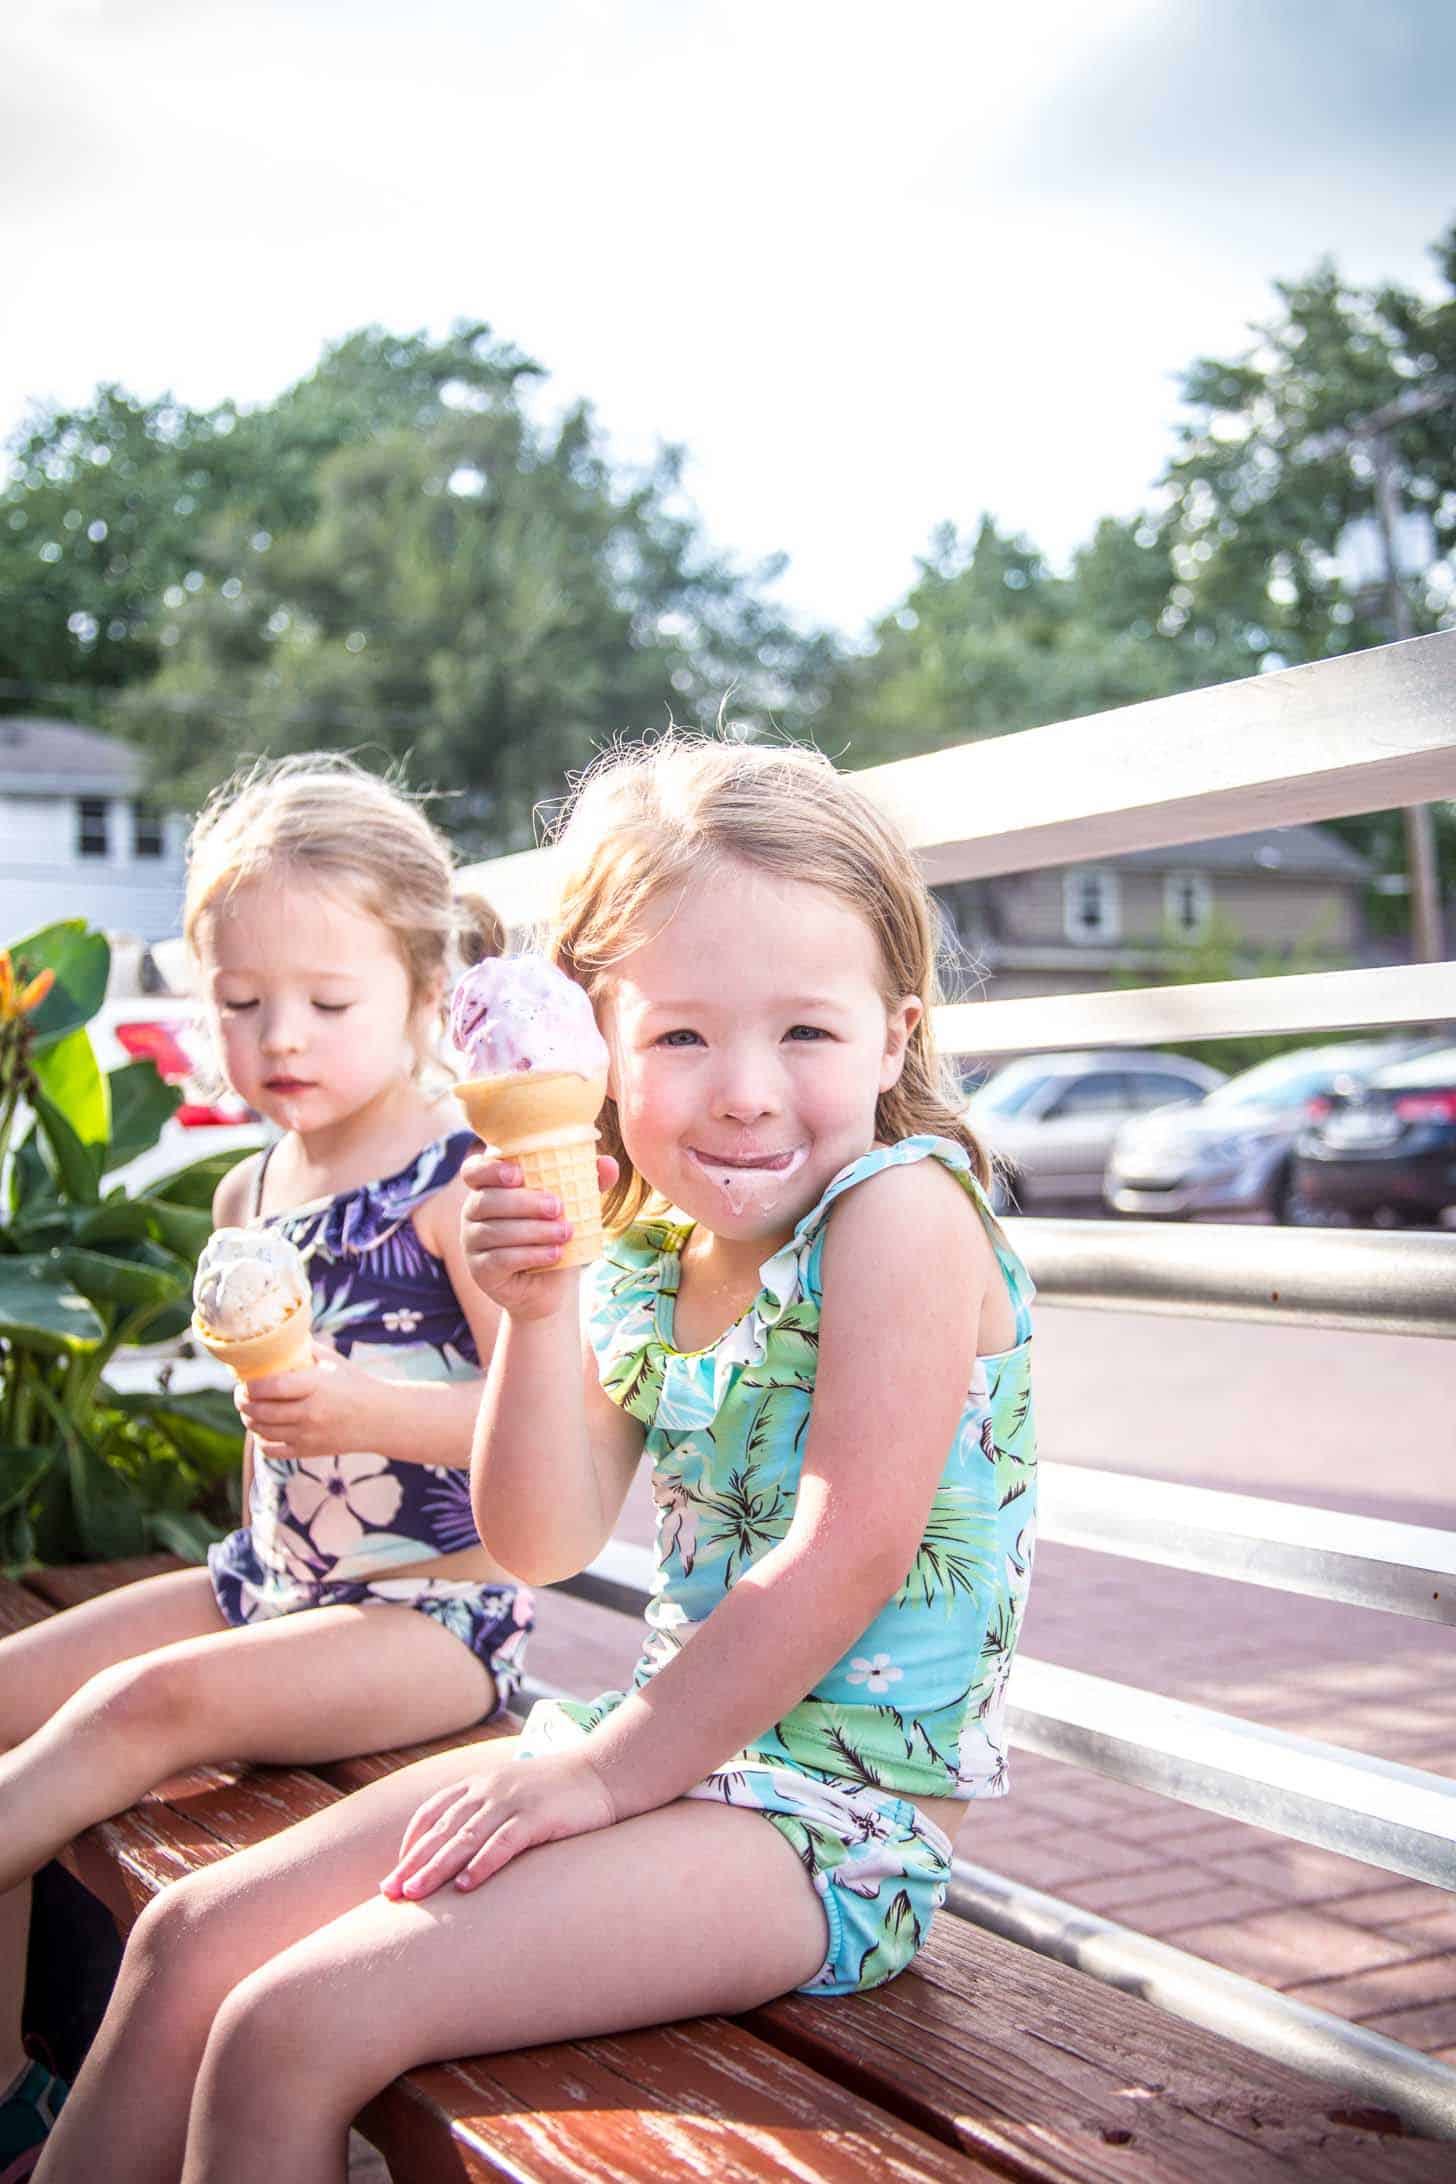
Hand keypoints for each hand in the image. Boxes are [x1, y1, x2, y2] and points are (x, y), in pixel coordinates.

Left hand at [234, 1338, 371, 1460]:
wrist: (380, 1417)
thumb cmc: (354, 1384)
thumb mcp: (332, 1361)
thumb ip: (304, 1349)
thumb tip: (276, 1338)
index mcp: (315, 1386)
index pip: (271, 1388)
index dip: (250, 1386)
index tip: (243, 1382)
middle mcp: (310, 1413)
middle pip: (260, 1412)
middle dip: (243, 1403)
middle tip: (241, 1395)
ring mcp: (308, 1436)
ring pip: (262, 1432)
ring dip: (248, 1421)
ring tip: (248, 1411)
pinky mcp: (308, 1451)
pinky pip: (272, 1451)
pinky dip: (261, 1441)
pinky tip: (263, 1431)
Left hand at [379, 1748, 615, 1899]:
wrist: (603, 1772)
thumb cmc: (556, 1791)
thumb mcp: (512, 1793)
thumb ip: (484, 1812)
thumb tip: (458, 1852)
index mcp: (479, 1783)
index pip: (431, 1813)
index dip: (410, 1845)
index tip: (394, 1876)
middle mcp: (489, 1789)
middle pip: (441, 1830)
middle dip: (412, 1863)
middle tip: (389, 1894)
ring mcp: (513, 1801)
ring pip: (465, 1838)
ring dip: (436, 1868)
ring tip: (414, 1895)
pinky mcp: (538, 1816)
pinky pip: (504, 1842)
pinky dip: (483, 1864)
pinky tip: (466, 1886)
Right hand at [460, 1151, 617, 1320]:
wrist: (551, 1287)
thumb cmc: (556, 1235)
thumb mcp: (574, 1207)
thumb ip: (587, 1182)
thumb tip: (609, 1163)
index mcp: (489, 1188)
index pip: (473, 1170)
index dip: (489, 1169)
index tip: (518, 1174)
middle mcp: (473, 1212)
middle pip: (487, 1200)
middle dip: (524, 1202)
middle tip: (557, 1207)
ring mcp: (472, 1243)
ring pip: (494, 1231)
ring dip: (534, 1231)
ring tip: (566, 1233)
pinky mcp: (480, 1271)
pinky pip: (500, 1259)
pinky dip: (530, 1255)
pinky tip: (555, 1254)